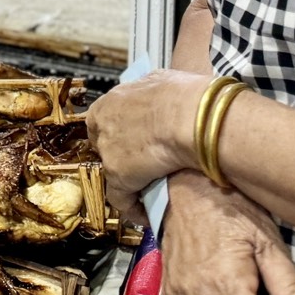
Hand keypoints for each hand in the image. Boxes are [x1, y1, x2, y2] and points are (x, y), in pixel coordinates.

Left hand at [84, 70, 207, 216]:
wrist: (191, 117)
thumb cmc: (186, 96)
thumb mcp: (163, 81)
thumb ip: (152, 91)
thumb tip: (161, 92)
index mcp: (110, 101)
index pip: (104, 120)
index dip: (119, 131)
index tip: (133, 139)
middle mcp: (103, 125)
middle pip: (104, 145)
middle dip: (121, 154)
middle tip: (143, 163)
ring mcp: (108, 152)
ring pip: (113, 172)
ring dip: (129, 181)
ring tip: (148, 189)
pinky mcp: (119, 176)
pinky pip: (120, 199)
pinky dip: (132, 208)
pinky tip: (146, 213)